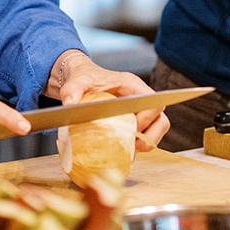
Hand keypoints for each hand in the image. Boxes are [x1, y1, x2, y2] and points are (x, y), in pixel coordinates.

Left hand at [48, 50, 169, 150]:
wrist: (80, 80)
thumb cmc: (82, 78)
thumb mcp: (75, 83)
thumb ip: (71, 92)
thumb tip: (69, 106)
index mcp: (131, 85)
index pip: (154, 101)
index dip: (148, 117)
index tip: (133, 127)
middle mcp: (139, 96)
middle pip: (160, 119)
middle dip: (151, 136)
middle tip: (133, 146)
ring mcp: (139, 109)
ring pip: (157, 128)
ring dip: (147, 142)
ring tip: (130, 151)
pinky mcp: (134, 119)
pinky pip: (146, 134)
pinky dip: (139, 144)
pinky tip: (124, 150)